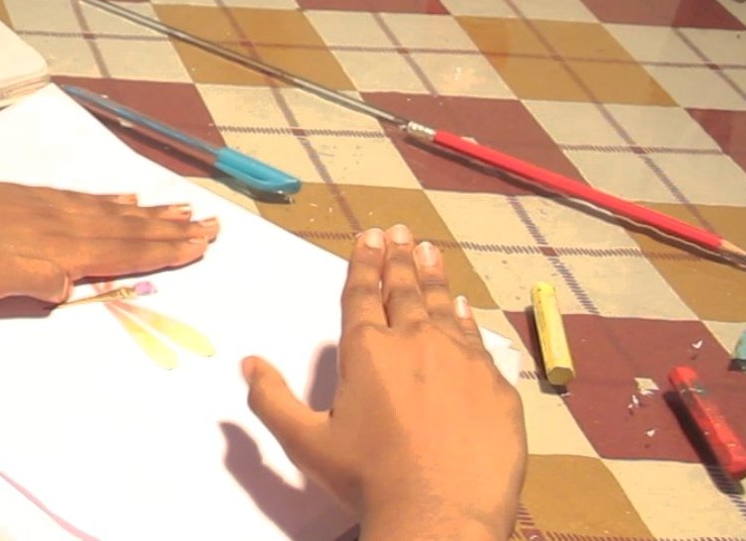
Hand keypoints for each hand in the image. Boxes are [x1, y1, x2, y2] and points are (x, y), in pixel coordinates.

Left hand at [0, 179, 218, 302]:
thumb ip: (38, 283)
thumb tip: (75, 285)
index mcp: (57, 247)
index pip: (122, 251)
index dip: (164, 251)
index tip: (201, 245)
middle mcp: (60, 221)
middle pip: (127, 228)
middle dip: (171, 230)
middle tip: (212, 225)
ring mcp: (43, 206)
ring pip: (109, 211)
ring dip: (149, 214)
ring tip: (181, 208)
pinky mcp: (24, 198)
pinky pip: (81, 198)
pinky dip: (108, 200)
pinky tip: (120, 199)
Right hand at [242, 225, 524, 540]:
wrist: (442, 514)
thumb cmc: (369, 479)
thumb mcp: (306, 442)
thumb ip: (272, 399)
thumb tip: (249, 364)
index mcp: (367, 350)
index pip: (362, 294)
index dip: (364, 263)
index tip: (369, 236)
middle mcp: (415, 343)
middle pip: (405, 290)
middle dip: (399, 258)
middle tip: (401, 232)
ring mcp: (462, 361)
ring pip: (443, 308)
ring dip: (433, 278)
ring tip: (429, 252)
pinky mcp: (496, 386)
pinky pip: (478, 342)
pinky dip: (467, 319)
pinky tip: (463, 308)